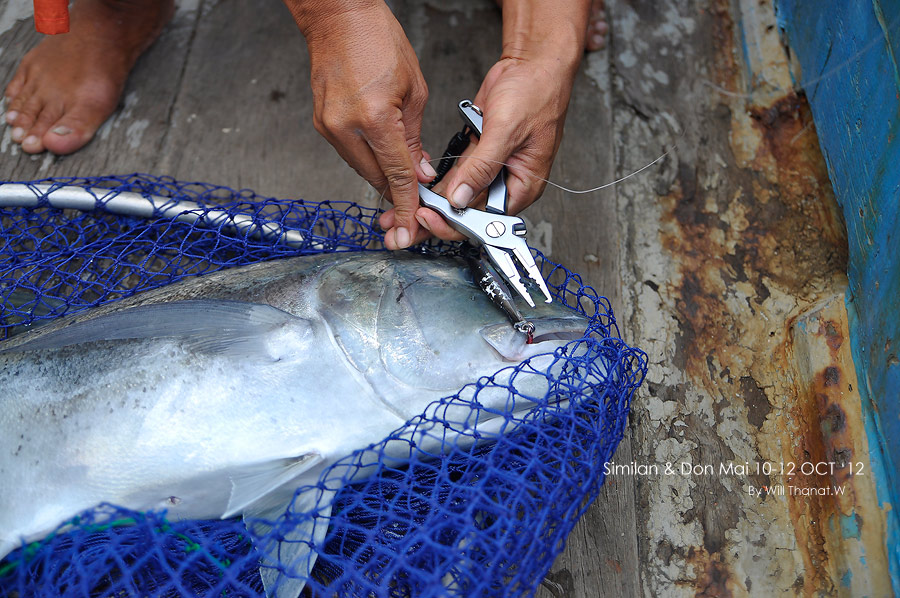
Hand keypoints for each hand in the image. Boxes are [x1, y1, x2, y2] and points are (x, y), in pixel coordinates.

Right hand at [287, 0, 434, 248]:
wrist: (338, 16)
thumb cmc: (377, 39)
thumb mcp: (414, 90)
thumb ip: (415, 138)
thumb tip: (419, 172)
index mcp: (374, 118)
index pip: (396, 174)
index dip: (407, 203)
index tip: (409, 226)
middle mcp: (345, 126)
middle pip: (376, 178)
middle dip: (397, 194)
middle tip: (413, 206)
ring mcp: (328, 126)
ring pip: (361, 168)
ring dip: (383, 176)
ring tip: (404, 179)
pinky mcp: (321, 122)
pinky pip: (350, 153)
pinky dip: (368, 159)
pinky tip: (383, 158)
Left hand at [409, 0, 587, 241]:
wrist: (532, 64)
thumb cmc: (536, 94)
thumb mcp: (507, 131)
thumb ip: (483, 167)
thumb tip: (461, 198)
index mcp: (522, 186)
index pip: (486, 219)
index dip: (456, 223)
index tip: (430, 217)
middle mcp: (505, 182)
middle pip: (468, 212)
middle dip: (437, 219)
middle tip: (407, 222)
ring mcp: (489, 168)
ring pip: (457, 196)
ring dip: (431, 204)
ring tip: (403, 210)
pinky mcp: (476, 153)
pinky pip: (454, 175)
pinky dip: (436, 183)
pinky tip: (416, 189)